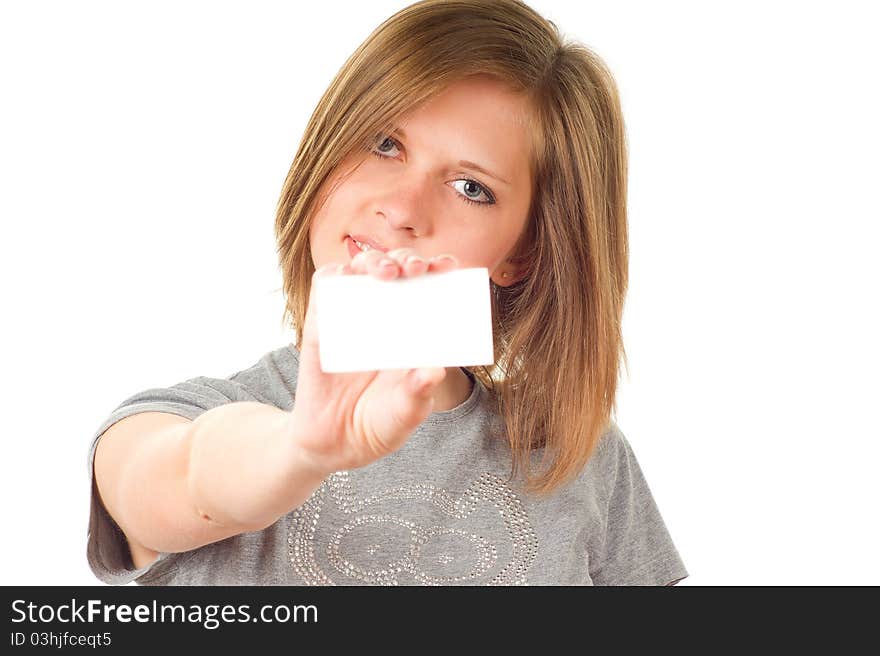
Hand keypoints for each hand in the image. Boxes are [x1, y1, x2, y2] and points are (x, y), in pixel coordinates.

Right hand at [286, 248, 460, 474]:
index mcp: (415, 332)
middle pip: (397, 271)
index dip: (440, 270)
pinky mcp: (321, 324)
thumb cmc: (378, 426)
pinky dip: (335, 275)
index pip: (430, 288)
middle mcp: (386, 318)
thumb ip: (418, 395)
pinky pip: (325, 288)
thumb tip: (434, 371)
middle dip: (410, 259)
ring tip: (389, 273)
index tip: (450, 266)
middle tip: (418, 268)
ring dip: (376, 260)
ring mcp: (352, 318)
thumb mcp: (404, 415)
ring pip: (362, 270)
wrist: (334, 446)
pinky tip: (348, 277)